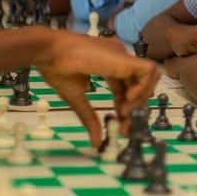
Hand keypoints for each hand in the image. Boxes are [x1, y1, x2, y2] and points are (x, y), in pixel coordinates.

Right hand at [36, 31, 158, 144]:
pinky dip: (143, 87)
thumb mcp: (76, 99)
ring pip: (149, 76)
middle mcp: (119, 59)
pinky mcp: (124, 57)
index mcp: (109, 66)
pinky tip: (128, 100)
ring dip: (141, 98)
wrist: (48, 52)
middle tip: (125, 125)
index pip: (126, 89)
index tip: (122, 128)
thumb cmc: (57, 70)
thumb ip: (89, 118)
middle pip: (139, 84)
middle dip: (136, 107)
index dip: (126, 108)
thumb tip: (95, 143)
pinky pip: (148, 70)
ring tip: (124, 112)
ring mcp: (123, 56)